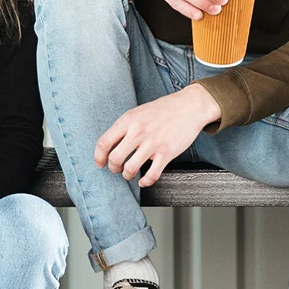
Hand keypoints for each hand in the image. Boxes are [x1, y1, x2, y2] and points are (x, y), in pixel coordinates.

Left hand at [95, 84, 222, 185]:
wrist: (189, 106)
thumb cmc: (164, 109)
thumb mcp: (138, 112)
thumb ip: (124, 126)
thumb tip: (111, 144)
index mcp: (128, 120)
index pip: (104, 142)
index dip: (98, 157)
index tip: (100, 163)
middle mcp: (138, 132)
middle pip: (115, 158)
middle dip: (113, 168)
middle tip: (116, 169)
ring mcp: (153, 143)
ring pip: (130, 169)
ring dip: (127, 175)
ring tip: (129, 173)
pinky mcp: (166, 153)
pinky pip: (151, 175)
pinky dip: (145, 181)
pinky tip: (144, 180)